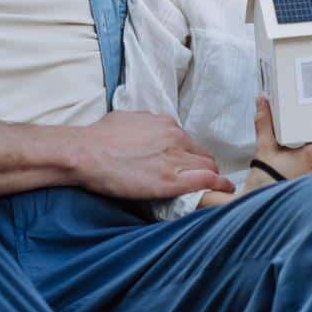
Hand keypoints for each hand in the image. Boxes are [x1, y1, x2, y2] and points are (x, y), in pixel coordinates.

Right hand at [69, 111, 230, 199]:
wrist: (86, 153)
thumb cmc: (99, 137)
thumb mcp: (127, 120)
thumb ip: (146, 126)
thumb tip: (149, 131)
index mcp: (165, 124)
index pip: (189, 141)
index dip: (191, 155)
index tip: (189, 164)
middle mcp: (175, 137)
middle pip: (203, 154)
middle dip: (205, 166)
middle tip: (202, 179)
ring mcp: (175, 158)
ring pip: (208, 167)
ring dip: (212, 177)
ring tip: (215, 189)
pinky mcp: (172, 180)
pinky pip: (207, 180)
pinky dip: (219, 185)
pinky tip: (225, 191)